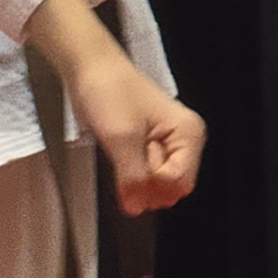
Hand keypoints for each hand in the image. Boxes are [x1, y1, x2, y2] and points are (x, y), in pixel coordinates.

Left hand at [69, 54, 206, 215]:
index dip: (154, 184)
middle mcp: (183, 140)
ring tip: (122, 145)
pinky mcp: (147, 146)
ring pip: (154, 181)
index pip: (181, 183)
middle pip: (169, 186)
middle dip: (145, 178)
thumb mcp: (120, 136)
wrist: (89, 69)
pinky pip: (141, 172)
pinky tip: (118, 150)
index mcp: (188, 134)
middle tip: (127, 152)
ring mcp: (165, 144)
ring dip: (134, 173)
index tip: (133, 170)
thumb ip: (131, 176)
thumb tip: (135, 207)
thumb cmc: (109, 89)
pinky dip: (127, 169)